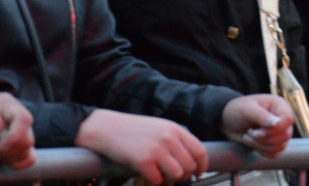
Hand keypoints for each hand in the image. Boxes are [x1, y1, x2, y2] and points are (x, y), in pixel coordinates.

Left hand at [0, 92, 34, 169]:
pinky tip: (1, 159)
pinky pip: (27, 159)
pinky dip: (15, 163)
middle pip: (27, 138)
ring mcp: (20, 132)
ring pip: (26, 150)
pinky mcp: (19, 147)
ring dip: (7, 156)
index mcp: (7, 104)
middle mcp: (17, 117)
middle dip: (8, 150)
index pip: (24, 119)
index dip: (15, 136)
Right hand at [75, 109, 206, 184]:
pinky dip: (154, 182)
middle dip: (184, 175)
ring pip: (177, 175)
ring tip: (159, 174)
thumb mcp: (159, 127)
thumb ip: (175, 140)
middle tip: (173, 176)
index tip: (198, 172)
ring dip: (169, 179)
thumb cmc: (133, 129)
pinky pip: (158, 181)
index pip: (199, 151)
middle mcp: (168, 139)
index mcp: (175, 129)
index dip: (201, 165)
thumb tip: (190, 160)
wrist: (107, 128)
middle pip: (189, 166)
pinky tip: (148, 175)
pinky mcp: (143, 162)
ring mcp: (156, 150)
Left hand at [222, 94, 294, 157]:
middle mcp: (282, 118)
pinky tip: (253, 143)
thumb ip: (262, 116)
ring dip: (261, 145)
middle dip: (264, 138)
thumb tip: (277, 123)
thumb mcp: (247, 110)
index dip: (276, 129)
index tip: (258, 131)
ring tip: (249, 136)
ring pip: (281, 146)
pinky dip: (263, 151)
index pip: (288, 119)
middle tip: (250, 132)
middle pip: (285, 135)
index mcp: (279, 105)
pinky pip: (276, 153)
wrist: (228, 121)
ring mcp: (280, 132)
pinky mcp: (274, 143)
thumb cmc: (237, 110)